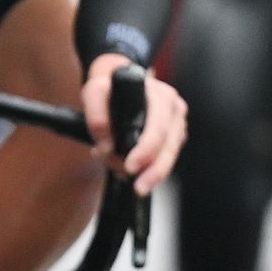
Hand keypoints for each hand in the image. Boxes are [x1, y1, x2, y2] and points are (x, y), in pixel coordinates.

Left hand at [83, 54, 186, 193]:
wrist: (121, 82)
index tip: (130, 166)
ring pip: (169, 156)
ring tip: (124, 175)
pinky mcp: (174, 137)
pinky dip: (149, 168)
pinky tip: (131, 169)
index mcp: (160, 96)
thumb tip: (106, 146)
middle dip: (154, 171)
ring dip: (148, 171)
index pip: (158, 127)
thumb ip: (95, 116)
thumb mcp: (94, 92)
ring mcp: (177, 124)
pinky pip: (165, 158)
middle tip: (138, 188)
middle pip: (169, 147)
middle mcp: (174, 109)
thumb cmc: (109, 87)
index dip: (146, 150)